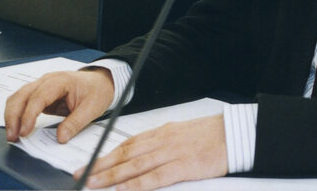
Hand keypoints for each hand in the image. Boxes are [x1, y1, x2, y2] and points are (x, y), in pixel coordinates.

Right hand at [4, 69, 113, 142]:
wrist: (101, 82)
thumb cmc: (97, 90)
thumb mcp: (92, 108)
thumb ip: (76, 123)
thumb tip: (60, 138)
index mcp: (61, 81)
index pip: (39, 97)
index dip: (29, 115)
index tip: (25, 131)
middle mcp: (47, 80)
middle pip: (22, 96)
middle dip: (14, 117)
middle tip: (13, 137)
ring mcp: (42, 86)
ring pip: (18, 98)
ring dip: (12, 116)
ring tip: (13, 135)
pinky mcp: (40, 94)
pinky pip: (22, 102)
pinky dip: (16, 114)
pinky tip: (17, 127)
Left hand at [74, 114, 227, 189]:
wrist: (236, 133)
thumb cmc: (213, 135)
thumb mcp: (185, 132)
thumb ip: (165, 142)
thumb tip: (146, 152)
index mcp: (164, 131)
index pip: (129, 143)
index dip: (107, 154)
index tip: (91, 163)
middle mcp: (163, 140)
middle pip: (126, 154)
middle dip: (100, 165)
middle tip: (81, 176)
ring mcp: (172, 153)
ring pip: (134, 165)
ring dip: (110, 176)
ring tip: (92, 183)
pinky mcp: (183, 166)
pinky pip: (154, 177)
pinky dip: (135, 184)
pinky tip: (121, 189)